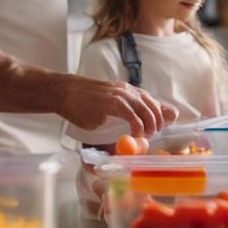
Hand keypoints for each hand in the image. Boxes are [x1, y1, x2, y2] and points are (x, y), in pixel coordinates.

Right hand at [59, 76, 178, 136]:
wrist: (65, 92)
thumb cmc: (84, 102)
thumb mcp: (108, 105)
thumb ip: (122, 113)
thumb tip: (132, 129)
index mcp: (129, 91)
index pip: (152, 101)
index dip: (161, 115)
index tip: (162, 128)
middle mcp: (128, 91)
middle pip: (154, 106)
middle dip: (158, 123)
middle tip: (154, 135)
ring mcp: (120, 95)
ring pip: (146, 110)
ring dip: (150, 125)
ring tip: (147, 137)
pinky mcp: (111, 102)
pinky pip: (132, 116)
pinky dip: (137, 127)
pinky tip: (136, 135)